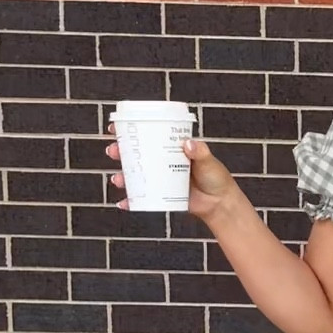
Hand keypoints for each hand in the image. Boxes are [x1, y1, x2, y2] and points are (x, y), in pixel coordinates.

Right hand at [105, 121, 235, 223]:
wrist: (220, 203)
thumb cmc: (215, 177)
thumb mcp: (208, 161)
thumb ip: (200, 153)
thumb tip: (188, 144)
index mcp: (170, 148)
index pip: (148, 136)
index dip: (130, 131)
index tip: (116, 128)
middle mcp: (162, 162)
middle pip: (136, 155)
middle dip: (120, 152)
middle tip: (113, 151)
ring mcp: (160, 179)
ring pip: (135, 176)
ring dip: (122, 176)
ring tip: (118, 179)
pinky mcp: (161, 196)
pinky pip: (142, 198)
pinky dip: (131, 201)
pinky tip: (123, 203)